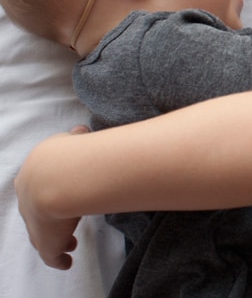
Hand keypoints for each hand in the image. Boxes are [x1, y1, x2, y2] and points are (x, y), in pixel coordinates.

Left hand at [15, 127, 88, 269]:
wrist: (57, 179)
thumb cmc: (66, 158)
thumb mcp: (67, 142)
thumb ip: (74, 139)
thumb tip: (80, 132)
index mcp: (30, 180)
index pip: (34, 188)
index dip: (47, 193)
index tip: (58, 196)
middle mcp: (28, 204)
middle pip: (36, 213)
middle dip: (49, 217)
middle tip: (63, 222)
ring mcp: (36, 226)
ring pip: (44, 235)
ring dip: (58, 238)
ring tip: (71, 242)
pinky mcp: (47, 244)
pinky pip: (53, 256)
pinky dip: (60, 259)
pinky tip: (67, 261)